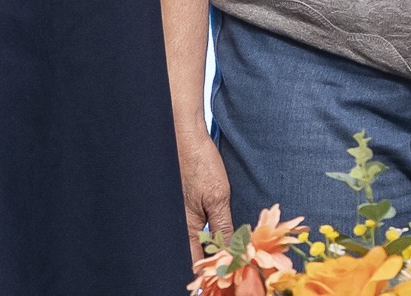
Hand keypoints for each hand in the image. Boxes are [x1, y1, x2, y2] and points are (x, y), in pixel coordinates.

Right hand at [176, 123, 233, 260]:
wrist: (186, 135)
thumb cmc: (199, 163)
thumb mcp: (217, 197)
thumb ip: (222, 227)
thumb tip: (231, 252)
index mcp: (186, 225)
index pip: (195, 260)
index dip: (208, 271)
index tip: (224, 275)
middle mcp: (180, 222)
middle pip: (194, 251)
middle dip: (211, 259)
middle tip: (231, 261)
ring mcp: (181, 211)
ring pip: (195, 237)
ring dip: (211, 244)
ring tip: (228, 247)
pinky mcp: (184, 200)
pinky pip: (195, 224)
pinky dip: (207, 229)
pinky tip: (218, 228)